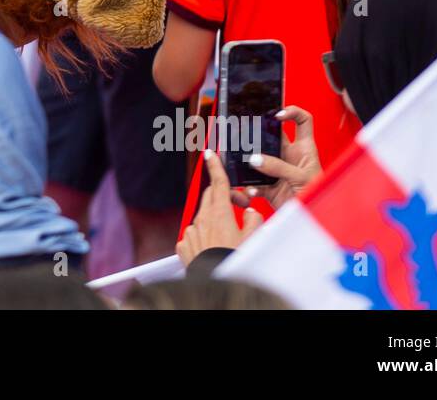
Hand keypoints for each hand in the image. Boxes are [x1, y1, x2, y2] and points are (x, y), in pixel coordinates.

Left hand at [176, 150, 263, 265]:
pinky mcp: (183, 245)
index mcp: (220, 214)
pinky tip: (211, 248)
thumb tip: (252, 213)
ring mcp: (191, 232)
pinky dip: (202, 237)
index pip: (219, 184)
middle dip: (222, 195)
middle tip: (237, 204)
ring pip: (202, 217)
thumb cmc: (235, 261)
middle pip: (211, 198)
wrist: (216, 283)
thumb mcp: (252, 239)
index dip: (215, 167)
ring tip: (227, 235)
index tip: (210, 154)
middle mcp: (202, 219)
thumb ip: (254, 221)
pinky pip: (193, 235)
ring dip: (213, 219)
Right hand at [241, 105, 321, 209]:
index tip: (277, 115)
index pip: (302, 121)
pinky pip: (253, 181)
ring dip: (250, 161)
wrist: (310, 222)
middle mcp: (289, 156)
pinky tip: (252, 190)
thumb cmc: (317, 196)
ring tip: (245, 162)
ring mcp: (277, 170)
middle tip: (247, 133)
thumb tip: (255, 159)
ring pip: (258, 158)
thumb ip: (279, 167)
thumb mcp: (301, 178)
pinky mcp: (268, 185)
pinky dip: (249, 186)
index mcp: (304, 148)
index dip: (292, 112)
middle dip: (259, 134)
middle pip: (272, 136)